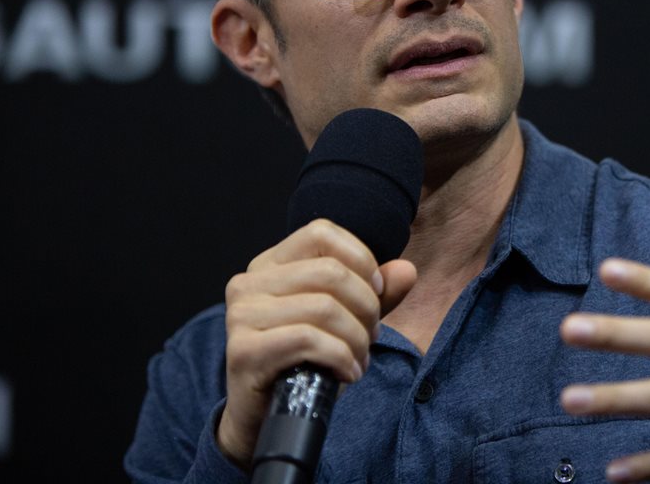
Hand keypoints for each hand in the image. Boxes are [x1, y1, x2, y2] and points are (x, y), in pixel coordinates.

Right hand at [217, 219, 416, 467]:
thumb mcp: (346, 320)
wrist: (265, 417)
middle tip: (372, 336)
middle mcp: (249, 282)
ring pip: (324, 308)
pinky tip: (347, 373)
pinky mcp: (243, 350)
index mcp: (271, 264)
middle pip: (330, 272)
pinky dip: (341, 358)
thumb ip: (376, 294)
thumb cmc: (305, 361)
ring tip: (359, 358)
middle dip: (366, 306)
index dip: (360, 258)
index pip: (321, 233)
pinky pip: (308, 340)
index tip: (378, 290)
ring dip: (357, 338)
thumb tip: (407, 271)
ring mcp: (241, 315)